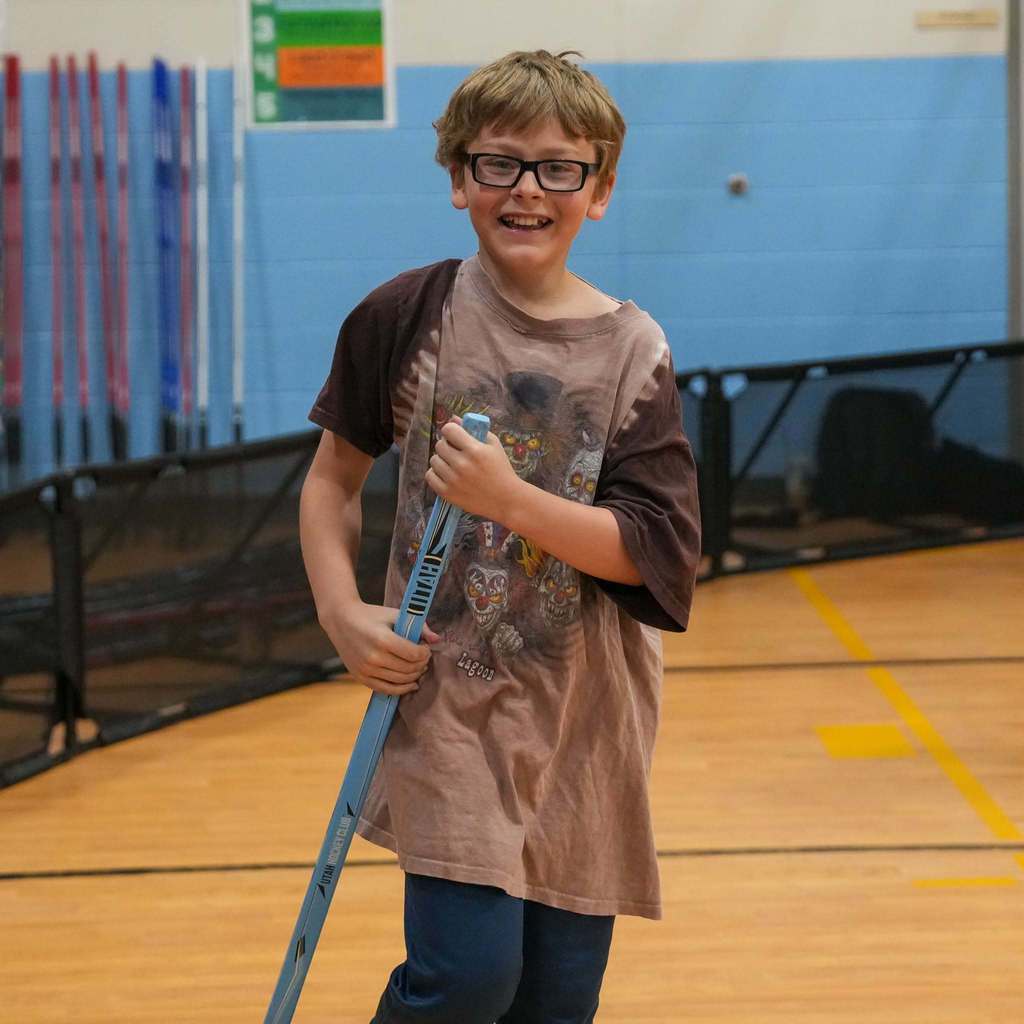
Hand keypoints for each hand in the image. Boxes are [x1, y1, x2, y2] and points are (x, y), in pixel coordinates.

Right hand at [319, 600, 439, 695]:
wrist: (341, 620)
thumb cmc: (371, 615)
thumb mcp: (395, 615)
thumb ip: (419, 627)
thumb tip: (437, 640)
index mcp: (383, 640)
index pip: (414, 655)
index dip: (425, 653)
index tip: (426, 648)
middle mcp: (374, 658)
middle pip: (409, 669)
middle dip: (422, 664)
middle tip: (424, 658)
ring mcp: (366, 670)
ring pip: (400, 681)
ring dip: (414, 676)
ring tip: (418, 667)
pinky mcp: (360, 677)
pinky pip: (385, 689)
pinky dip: (401, 689)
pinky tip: (411, 684)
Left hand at [426, 417, 522, 522]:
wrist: (506, 499)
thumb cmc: (501, 470)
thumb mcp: (494, 445)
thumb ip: (475, 430)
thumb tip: (453, 418)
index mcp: (475, 450)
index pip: (449, 430)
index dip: (451, 430)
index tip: (455, 435)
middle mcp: (462, 464)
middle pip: (440, 445)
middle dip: (447, 445)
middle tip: (456, 451)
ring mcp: (453, 480)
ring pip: (434, 460)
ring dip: (442, 459)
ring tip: (452, 464)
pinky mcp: (447, 493)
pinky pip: (430, 476)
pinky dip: (436, 473)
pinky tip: (446, 474)